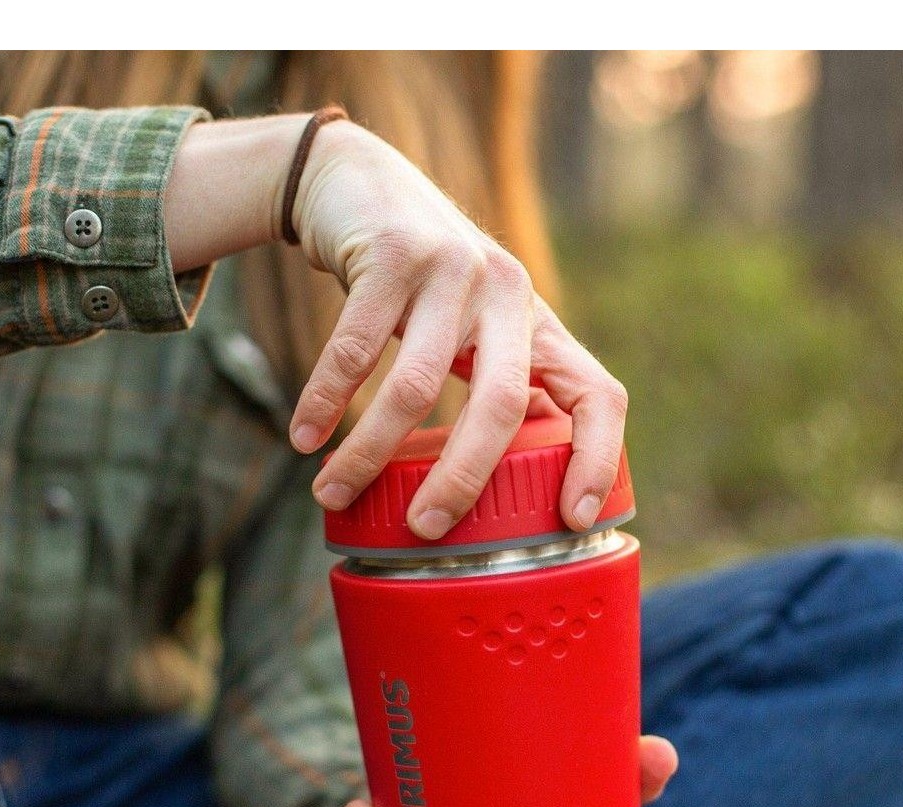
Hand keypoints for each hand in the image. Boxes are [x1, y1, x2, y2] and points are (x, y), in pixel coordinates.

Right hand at [289, 121, 627, 539]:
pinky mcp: (394, 253)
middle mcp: (508, 294)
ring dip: (368, 451)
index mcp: (537, 326)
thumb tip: (492, 490)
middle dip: (462, 479)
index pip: (597, 395)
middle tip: (423, 528)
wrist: (358, 183)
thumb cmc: (419, 283)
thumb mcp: (473, 327)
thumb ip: (494, 385)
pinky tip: (304, 439)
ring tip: (330, 493)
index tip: (574, 519)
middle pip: (501, 407)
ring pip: (416, 387)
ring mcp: (453, 270)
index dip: (598, 458)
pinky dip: (324, 401)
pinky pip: (355, 350)